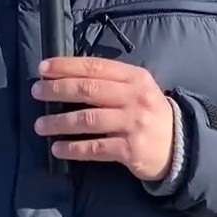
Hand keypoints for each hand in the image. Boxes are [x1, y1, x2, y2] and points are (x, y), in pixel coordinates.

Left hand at [31, 57, 174, 181]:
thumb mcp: (137, 89)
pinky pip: (95, 148)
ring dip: (59, 122)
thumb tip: (66, 75)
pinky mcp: (130, 150)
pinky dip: (73, 149)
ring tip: (40, 125)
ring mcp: (133, 124)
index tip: (43, 68)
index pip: (95, 67)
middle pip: (88, 90)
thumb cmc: (149, 113)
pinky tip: (58, 148)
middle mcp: (134, 98)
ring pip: (87, 120)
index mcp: (135, 77)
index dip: (66, 66)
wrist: (180, 146)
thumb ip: (110, 80)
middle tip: (36, 92)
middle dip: (57, 89)